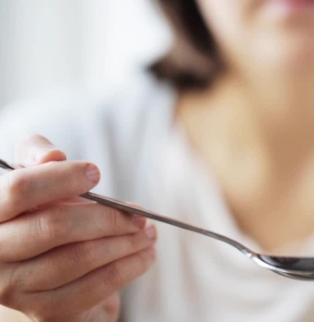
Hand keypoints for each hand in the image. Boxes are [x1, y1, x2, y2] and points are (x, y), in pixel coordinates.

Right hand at [0, 135, 156, 320]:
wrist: (42, 268)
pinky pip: (92, 289)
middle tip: (139, 214)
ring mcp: (14, 288)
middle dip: (107, 217)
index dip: (61, 178)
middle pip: (54, 227)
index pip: (18, 190)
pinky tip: (144, 256)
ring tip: (148, 232)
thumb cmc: (43, 214)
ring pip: (78, 258)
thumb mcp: (36, 179)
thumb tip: (52, 156)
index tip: (96, 173)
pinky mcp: (43, 312)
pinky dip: (127, 269)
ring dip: (125, 243)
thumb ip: (37, 157)